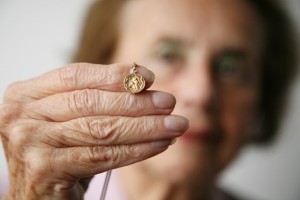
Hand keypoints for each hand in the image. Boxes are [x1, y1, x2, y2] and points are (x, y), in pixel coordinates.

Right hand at [0, 63, 187, 199]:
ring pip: (101, 129)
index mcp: (26, 94)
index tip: (149, 77)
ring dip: (145, 126)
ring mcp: (31, 143)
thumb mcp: (70, 118)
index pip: (76, 76)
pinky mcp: (46, 170)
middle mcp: (23, 116)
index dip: (114, 75)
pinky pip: (103, 156)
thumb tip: (143, 83)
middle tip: (168, 102)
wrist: (39, 193)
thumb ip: (96, 98)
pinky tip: (159, 144)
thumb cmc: (58, 150)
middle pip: (91, 101)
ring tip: (174, 124)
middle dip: (136, 102)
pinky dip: (137, 150)